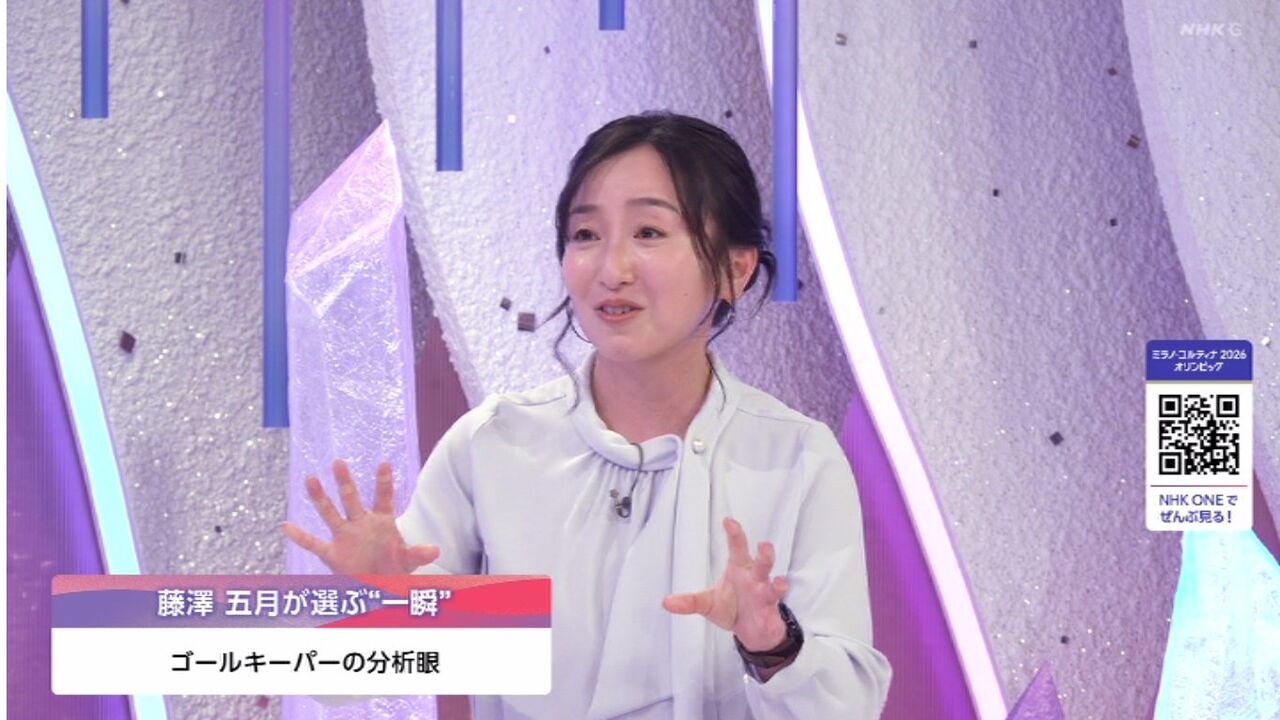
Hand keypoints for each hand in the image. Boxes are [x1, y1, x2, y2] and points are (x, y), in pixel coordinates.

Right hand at [282, 459, 439, 575]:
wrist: (380, 583)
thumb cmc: (395, 566)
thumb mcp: (409, 560)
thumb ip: (418, 553)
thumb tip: (435, 550)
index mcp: (382, 521)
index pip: (383, 497)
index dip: (384, 482)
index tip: (384, 463)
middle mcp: (361, 524)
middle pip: (351, 498)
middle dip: (345, 482)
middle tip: (338, 462)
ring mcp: (345, 537)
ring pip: (330, 514)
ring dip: (320, 498)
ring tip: (310, 478)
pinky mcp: (333, 553)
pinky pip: (314, 544)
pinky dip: (300, 537)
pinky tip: (286, 525)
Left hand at [662, 517, 789, 651]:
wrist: (752, 631)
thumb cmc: (732, 608)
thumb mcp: (707, 604)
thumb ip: (689, 601)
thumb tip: (665, 602)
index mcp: (739, 569)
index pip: (737, 548)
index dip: (734, 534)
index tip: (728, 520)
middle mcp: (754, 577)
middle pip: (761, 562)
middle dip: (764, 553)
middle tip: (763, 544)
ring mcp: (764, 592)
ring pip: (772, 582)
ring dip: (777, 580)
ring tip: (779, 579)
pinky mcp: (770, 609)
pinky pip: (775, 602)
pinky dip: (777, 598)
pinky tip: (779, 589)